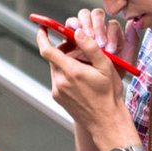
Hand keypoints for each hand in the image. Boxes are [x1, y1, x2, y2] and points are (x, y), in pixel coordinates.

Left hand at [36, 20, 137, 150]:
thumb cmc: (109, 94)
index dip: (42, 37)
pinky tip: (81, 79)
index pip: (47, 50)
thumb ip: (90, 47)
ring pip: (55, 69)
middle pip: (53, 58)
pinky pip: (58, 80)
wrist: (106, 121)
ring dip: (65, 63)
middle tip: (78, 48)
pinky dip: (66, 74)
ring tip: (84, 66)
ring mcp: (58, 91)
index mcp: (71, 71)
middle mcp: (60, 82)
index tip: (42, 28)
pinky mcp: (58, 98)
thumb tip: (78, 32)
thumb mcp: (106, 66)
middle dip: (63, 50)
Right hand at [66, 8, 142, 77]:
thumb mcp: (125, 61)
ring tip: (87, 38)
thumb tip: (132, 24)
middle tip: (98, 43)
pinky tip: (74, 36)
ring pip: (83, 16)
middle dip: (98, 26)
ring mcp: (84, 32)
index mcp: (113, 33)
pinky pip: (69, 26)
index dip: (111, 34)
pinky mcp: (71, 38)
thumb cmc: (113, 73)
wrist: (101, 87)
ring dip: (85, 24)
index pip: (112, 24)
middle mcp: (98, 29)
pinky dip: (71, 27)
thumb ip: (131, 42)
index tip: (109, 48)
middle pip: (96, 15)